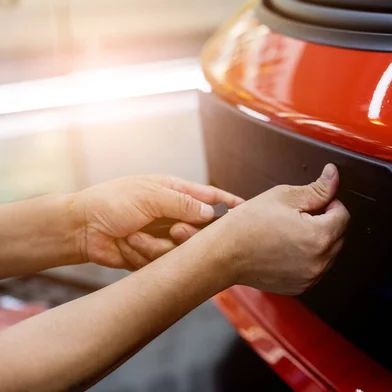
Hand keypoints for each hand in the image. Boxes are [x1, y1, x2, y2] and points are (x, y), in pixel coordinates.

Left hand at [73, 175, 243, 269]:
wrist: (81, 228)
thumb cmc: (111, 202)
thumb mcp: (150, 195)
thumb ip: (184, 203)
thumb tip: (212, 213)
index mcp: (175, 192)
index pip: (210, 197)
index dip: (230, 203)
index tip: (247, 210)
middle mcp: (174, 214)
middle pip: (201, 230)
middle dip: (188, 234)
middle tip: (174, 231)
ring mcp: (165, 236)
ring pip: (183, 250)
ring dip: (156, 245)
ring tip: (133, 235)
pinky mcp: (154, 256)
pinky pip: (164, 262)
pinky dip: (145, 255)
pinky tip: (128, 245)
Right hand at [207, 164, 349, 294]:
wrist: (224, 254)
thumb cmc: (247, 226)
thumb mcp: (284, 196)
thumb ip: (317, 188)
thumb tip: (333, 176)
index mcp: (319, 237)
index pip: (343, 214)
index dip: (328, 203)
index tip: (311, 202)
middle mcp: (319, 261)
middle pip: (338, 234)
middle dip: (324, 221)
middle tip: (296, 215)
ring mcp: (310, 277)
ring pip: (328, 252)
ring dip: (317, 239)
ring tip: (288, 232)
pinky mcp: (300, 286)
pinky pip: (315, 267)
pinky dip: (307, 257)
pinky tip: (286, 247)